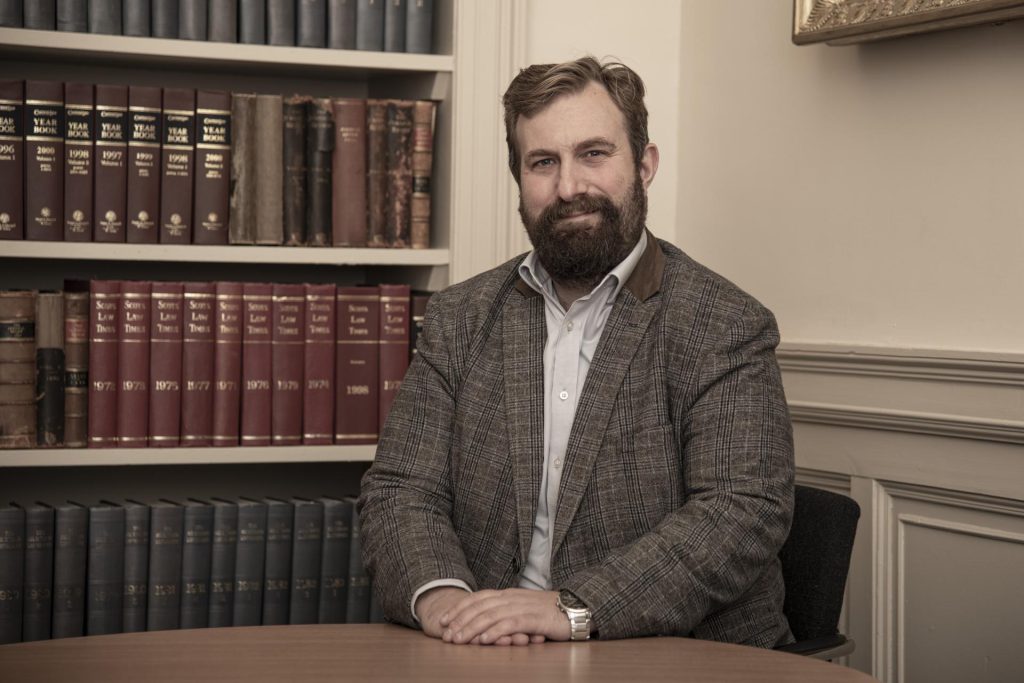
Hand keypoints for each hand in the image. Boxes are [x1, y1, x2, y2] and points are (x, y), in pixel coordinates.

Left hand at [419, 587, 545, 645]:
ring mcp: (523, 606)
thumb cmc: (549, 612)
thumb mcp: (523, 609)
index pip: (477, 598)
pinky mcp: (535, 618)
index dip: (458, 608)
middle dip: (460, 620)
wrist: (576, 608)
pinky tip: (484, 640)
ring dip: (472, 628)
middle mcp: (512, 597)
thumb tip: (483, 625)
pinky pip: (511, 624)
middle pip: (480, 606)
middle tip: (446, 635)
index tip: (442, 621)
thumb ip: (505, 612)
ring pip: (491, 615)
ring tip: (459, 639)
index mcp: (508, 594)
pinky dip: (495, 632)